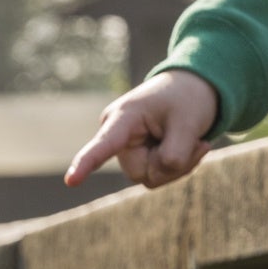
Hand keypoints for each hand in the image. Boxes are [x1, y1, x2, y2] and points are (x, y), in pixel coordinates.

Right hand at [65, 69, 221, 189]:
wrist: (194, 87)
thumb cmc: (189, 99)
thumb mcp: (190, 123)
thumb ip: (174, 155)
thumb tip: (153, 178)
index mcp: (124, 117)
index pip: (104, 144)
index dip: (87, 163)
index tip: (70, 181)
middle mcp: (117, 132)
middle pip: (141, 173)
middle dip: (172, 165)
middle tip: (197, 143)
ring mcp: (126, 146)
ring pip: (150, 177)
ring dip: (178, 166)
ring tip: (194, 141)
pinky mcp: (137, 155)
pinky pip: (156, 175)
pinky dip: (178, 166)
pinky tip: (191, 146)